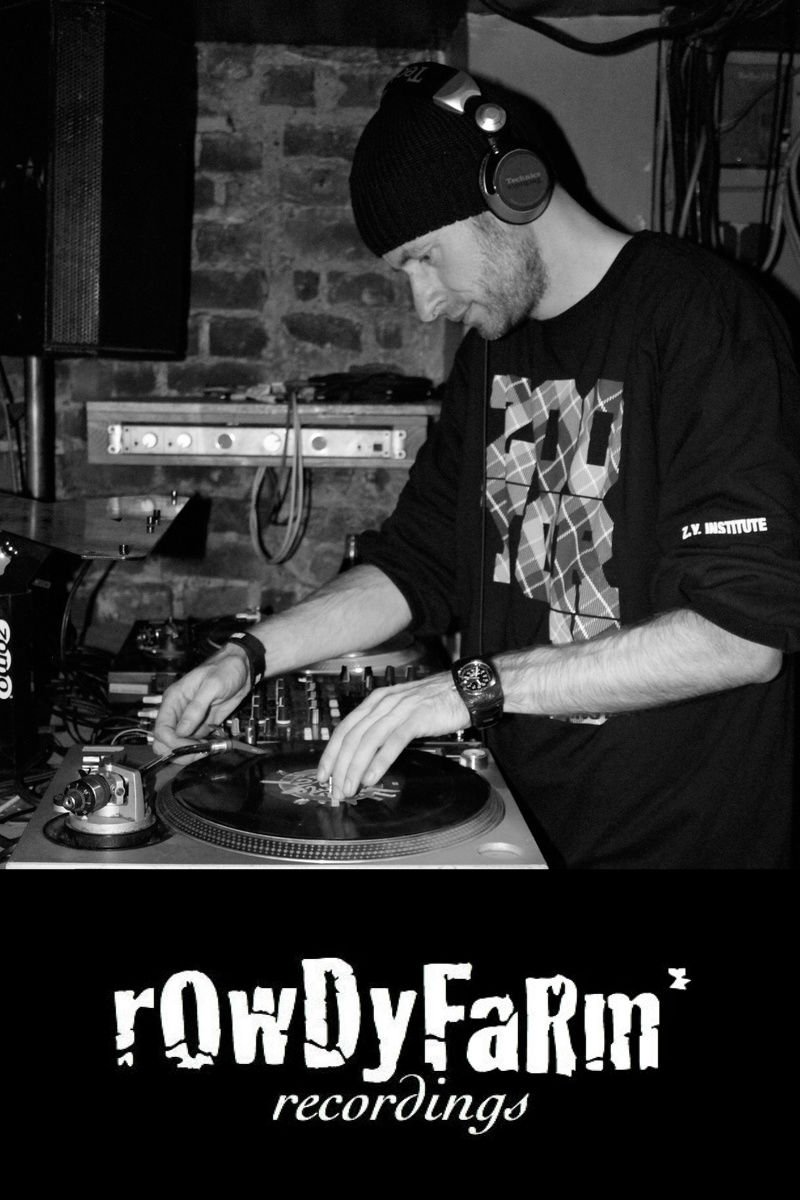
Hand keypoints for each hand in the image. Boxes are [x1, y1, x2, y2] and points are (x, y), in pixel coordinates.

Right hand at [152, 651, 249, 754]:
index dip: (173, 742)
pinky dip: (202, 748)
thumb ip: (196, 708)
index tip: (190, 745)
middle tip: (198, 751)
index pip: (162, 729)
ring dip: (191, 752)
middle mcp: (178, 712)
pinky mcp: (202, 726)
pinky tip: (213, 745)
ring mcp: (190, 721)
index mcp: (173, 700)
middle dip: (179, 751)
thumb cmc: (225, 669)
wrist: (242, 669)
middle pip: (165, 741)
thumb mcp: (212, 686)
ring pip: (179, 746)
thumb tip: (182, 731)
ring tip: (208, 747)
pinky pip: (195, 743)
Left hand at [316, 671, 469, 800]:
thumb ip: (382, 727)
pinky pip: (393, 742)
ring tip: (350, 788)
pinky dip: (379, 761)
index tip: (323, 774)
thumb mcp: (401, 711)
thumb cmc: (434, 702)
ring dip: (355, 768)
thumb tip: (365, 756)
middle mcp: (383, 703)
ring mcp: (399, 709)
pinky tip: (371, 777)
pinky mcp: (417, 718)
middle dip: (340, 767)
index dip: (331, 753)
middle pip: (352, 737)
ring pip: (368, 741)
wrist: (464, 689)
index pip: (344, 728)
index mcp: (375, 701)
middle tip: (335, 790)